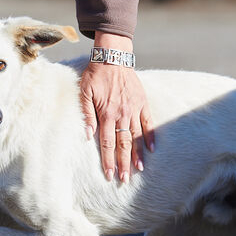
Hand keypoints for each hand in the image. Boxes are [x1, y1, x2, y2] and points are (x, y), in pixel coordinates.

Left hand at [79, 32, 153, 181]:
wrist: (113, 56)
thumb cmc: (95, 75)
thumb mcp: (84, 93)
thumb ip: (86, 114)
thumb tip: (88, 135)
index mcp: (106, 114)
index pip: (107, 143)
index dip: (108, 161)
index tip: (109, 175)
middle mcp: (121, 114)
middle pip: (123, 144)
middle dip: (123, 163)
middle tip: (123, 179)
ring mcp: (134, 109)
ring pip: (136, 136)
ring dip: (136, 154)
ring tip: (138, 170)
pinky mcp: (142, 103)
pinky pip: (148, 123)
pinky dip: (150, 136)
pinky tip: (152, 150)